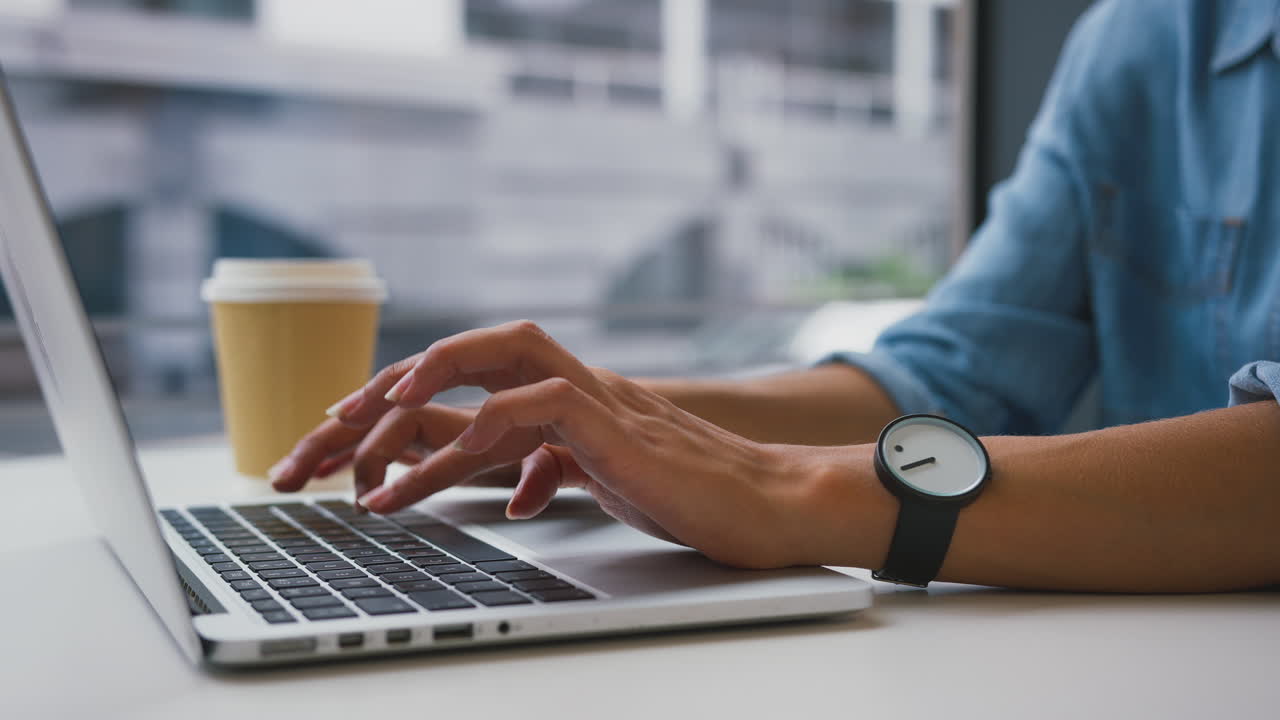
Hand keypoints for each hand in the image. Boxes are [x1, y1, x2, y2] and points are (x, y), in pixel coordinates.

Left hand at [273, 321, 836, 568]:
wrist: (768, 500)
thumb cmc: (690, 491)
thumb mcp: (604, 476)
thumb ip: (556, 468)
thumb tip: (515, 491)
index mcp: (565, 396)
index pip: (476, 374)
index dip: (412, 388)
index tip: (352, 424)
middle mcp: (573, 385)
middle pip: (473, 352)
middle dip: (397, 379)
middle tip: (333, 421)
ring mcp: (595, 398)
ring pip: (496, 368)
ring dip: (422, 400)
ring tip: (363, 445)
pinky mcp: (615, 427)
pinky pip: (536, 411)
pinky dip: (481, 431)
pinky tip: (443, 461)